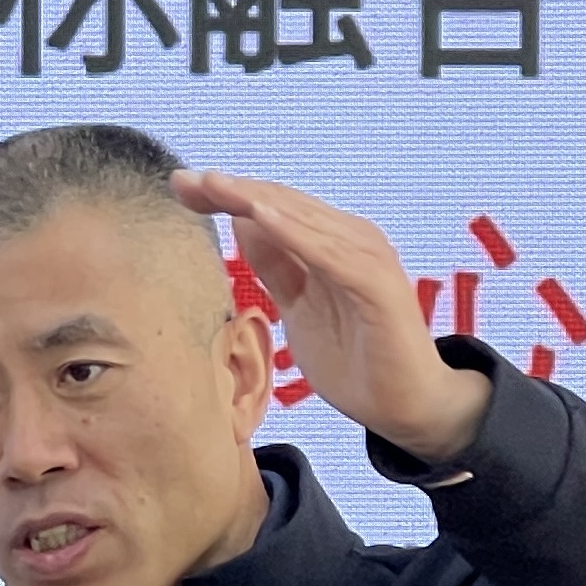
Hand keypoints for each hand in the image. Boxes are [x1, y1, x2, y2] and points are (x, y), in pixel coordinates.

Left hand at [170, 168, 491, 464]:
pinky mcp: (379, 285)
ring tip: (214, 185)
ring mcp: (367, 258)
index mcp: (329, 244)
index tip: (180, 187)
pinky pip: (331, 254)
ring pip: (303, 220)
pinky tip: (258, 217)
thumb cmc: (355, 359)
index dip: (226, 196)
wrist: (406, 407)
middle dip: (231, 190)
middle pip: (282, 204)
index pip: (271, 208)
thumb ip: (276, 266)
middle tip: (182, 179)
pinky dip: (296, 233)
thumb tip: (242, 222)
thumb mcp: (298, 308)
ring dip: (256, 199)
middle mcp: (350, 240)